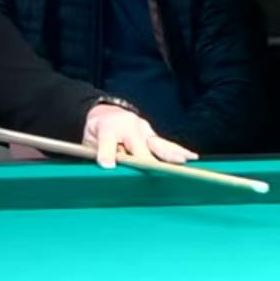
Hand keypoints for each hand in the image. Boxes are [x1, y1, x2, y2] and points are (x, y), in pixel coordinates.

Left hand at [82, 103, 197, 167]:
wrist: (107, 114)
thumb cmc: (99, 130)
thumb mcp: (90, 141)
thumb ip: (100, 152)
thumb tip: (108, 166)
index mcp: (109, 128)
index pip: (108, 141)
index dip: (108, 153)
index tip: (108, 164)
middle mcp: (130, 127)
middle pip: (140, 145)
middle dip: (148, 157)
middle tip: (154, 166)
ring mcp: (144, 131)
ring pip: (158, 144)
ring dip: (170, 153)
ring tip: (182, 160)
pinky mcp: (153, 136)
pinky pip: (167, 145)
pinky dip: (178, 151)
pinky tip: (189, 156)